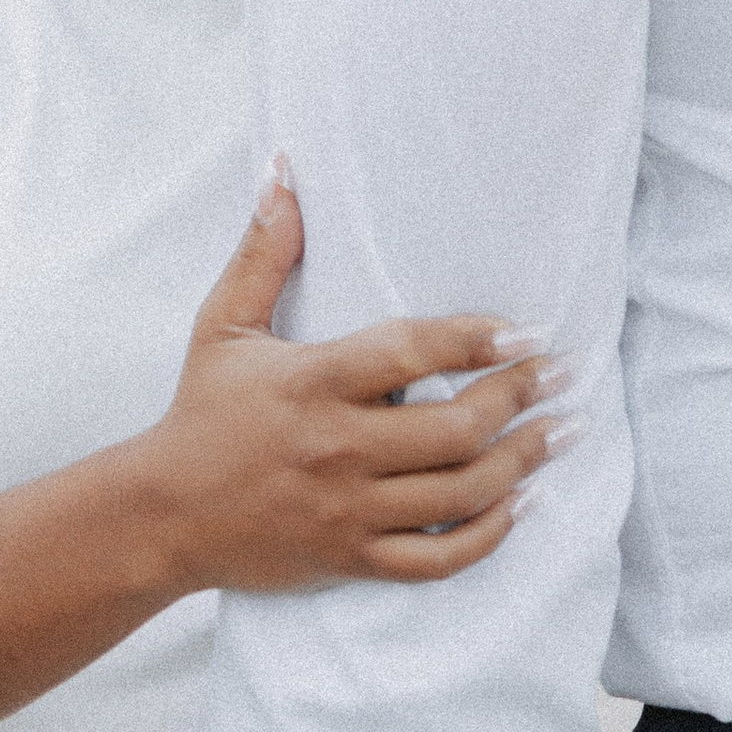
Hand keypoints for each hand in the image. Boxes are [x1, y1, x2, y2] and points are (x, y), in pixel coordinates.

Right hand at [142, 169, 565, 592]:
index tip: (527, 330)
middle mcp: (339, 447)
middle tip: (565, 375)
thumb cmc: (201, 410)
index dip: (475, 339)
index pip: (411, 352)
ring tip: (562, 432)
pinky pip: (439, 558)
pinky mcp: (354, 559)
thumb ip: (263, 250)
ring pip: (459, 494)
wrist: (166, 514)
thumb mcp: (224, 324)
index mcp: (312, 382)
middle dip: (520, 399)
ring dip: (523, 462)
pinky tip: (521, 504)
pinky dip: (489, 534)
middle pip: (454, 428)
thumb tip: (284, 172)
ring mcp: (350, 509)